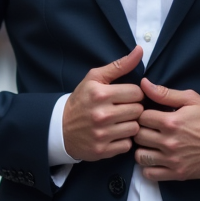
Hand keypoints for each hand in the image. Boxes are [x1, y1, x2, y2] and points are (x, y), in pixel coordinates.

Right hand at [62, 46, 144, 161]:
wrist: (60, 128)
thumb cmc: (81, 100)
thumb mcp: (95, 78)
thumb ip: (119, 65)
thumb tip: (140, 50)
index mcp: (100, 94)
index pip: (136, 92)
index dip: (133, 94)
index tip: (124, 96)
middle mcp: (101, 114)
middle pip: (138, 111)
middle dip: (133, 109)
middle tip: (122, 109)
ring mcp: (101, 134)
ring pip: (135, 128)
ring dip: (130, 125)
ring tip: (119, 122)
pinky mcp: (102, 150)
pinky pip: (127, 145)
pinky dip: (123, 140)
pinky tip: (114, 134)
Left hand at [133, 79, 199, 181]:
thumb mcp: (192, 99)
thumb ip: (165, 93)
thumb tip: (144, 84)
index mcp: (171, 121)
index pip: (141, 117)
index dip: (142, 114)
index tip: (148, 116)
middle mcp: (169, 142)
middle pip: (138, 136)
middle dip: (141, 131)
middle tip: (148, 129)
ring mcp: (173, 159)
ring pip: (140, 156)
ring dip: (142, 149)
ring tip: (150, 144)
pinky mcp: (178, 174)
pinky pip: (150, 174)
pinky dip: (148, 167)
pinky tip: (154, 159)